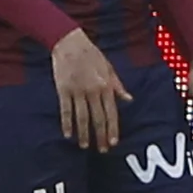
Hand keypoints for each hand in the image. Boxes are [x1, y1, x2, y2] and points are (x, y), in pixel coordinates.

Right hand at [51, 29, 131, 151]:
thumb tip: (129, 99)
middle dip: (100, 136)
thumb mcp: (109, 67)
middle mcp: (93, 90)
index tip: (113, 143)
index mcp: (106, 85)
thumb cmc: (92, 54)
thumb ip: (118, 85)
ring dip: (84, 133)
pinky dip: (67, 123)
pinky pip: (66, 110)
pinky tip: (68, 134)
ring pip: (82, 117)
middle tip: (102, 150)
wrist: (70, 42)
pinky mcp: (63, 90)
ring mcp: (77, 91)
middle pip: (98, 118)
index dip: (113, 129)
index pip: (111, 112)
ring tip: (84, 146)